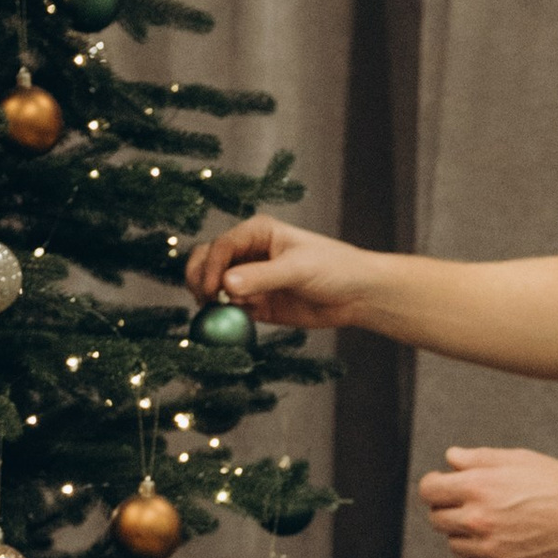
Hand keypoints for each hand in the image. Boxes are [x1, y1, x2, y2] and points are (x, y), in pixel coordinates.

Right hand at [185, 215, 376, 330]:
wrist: (357, 295)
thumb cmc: (334, 268)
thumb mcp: (298, 269)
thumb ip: (262, 277)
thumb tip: (226, 285)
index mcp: (256, 233)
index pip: (221, 246)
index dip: (210, 267)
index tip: (211, 290)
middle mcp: (248, 253)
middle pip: (207, 262)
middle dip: (200, 279)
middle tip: (205, 300)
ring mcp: (250, 280)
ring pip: (214, 287)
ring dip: (210, 301)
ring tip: (220, 313)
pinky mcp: (256, 305)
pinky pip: (230, 310)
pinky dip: (225, 317)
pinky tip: (231, 324)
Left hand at [418, 446, 557, 557]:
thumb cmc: (555, 483)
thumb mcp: (516, 459)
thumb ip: (478, 459)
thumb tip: (451, 459)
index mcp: (477, 486)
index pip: (429, 490)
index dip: (434, 486)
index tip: (441, 485)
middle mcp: (477, 518)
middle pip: (436, 518)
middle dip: (447, 509)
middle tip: (467, 504)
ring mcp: (488, 546)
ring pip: (453, 544)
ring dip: (463, 533)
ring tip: (490, 522)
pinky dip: (478, 555)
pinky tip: (498, 541)